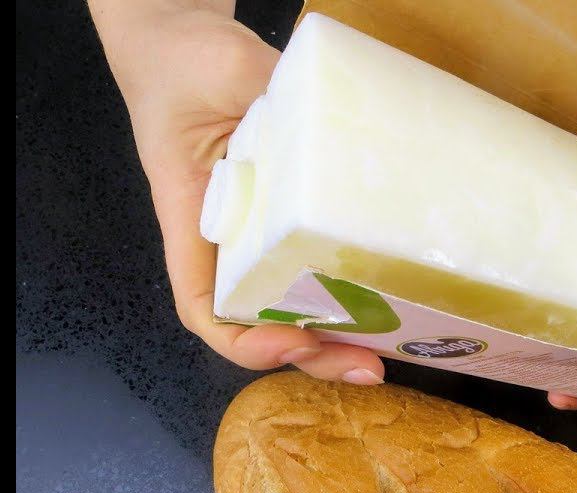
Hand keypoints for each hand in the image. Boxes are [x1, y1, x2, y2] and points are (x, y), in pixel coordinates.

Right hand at [90, 0, 383, 382]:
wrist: (187, 43)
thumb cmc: (184, 63)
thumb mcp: (219, 71)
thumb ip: (263, 90)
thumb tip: (319, 111)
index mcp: (191, 220)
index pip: (203, 306)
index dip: (244, 342)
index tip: (293, 342)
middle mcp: (228, 238)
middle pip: (260, 323)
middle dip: (311, 355)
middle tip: (364, 366)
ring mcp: (267, 230)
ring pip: (295, 302)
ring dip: (337, 335)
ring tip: (383, 352)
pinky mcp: (302, 212)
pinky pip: (325, 258)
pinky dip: (354, 285)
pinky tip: (392, 294)